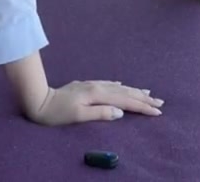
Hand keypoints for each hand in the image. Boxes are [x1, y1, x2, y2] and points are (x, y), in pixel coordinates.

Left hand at [25, 80, 163, 125]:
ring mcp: (92, 85)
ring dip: (134, 91)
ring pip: (119, 87)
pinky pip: (109, 84)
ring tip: (148, 93)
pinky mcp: (87, 86)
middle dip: (144, 98)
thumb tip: (121, 112)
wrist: (38, 99)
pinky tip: (122, 85)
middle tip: (160, 102)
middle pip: (126, 92)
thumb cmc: (56, 113)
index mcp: (98, 95)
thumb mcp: (78, 116)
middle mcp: (97, 87)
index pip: (126, 102)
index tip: (157, 112)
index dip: (142, 107)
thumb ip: (100, 113)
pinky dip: (119, 86)